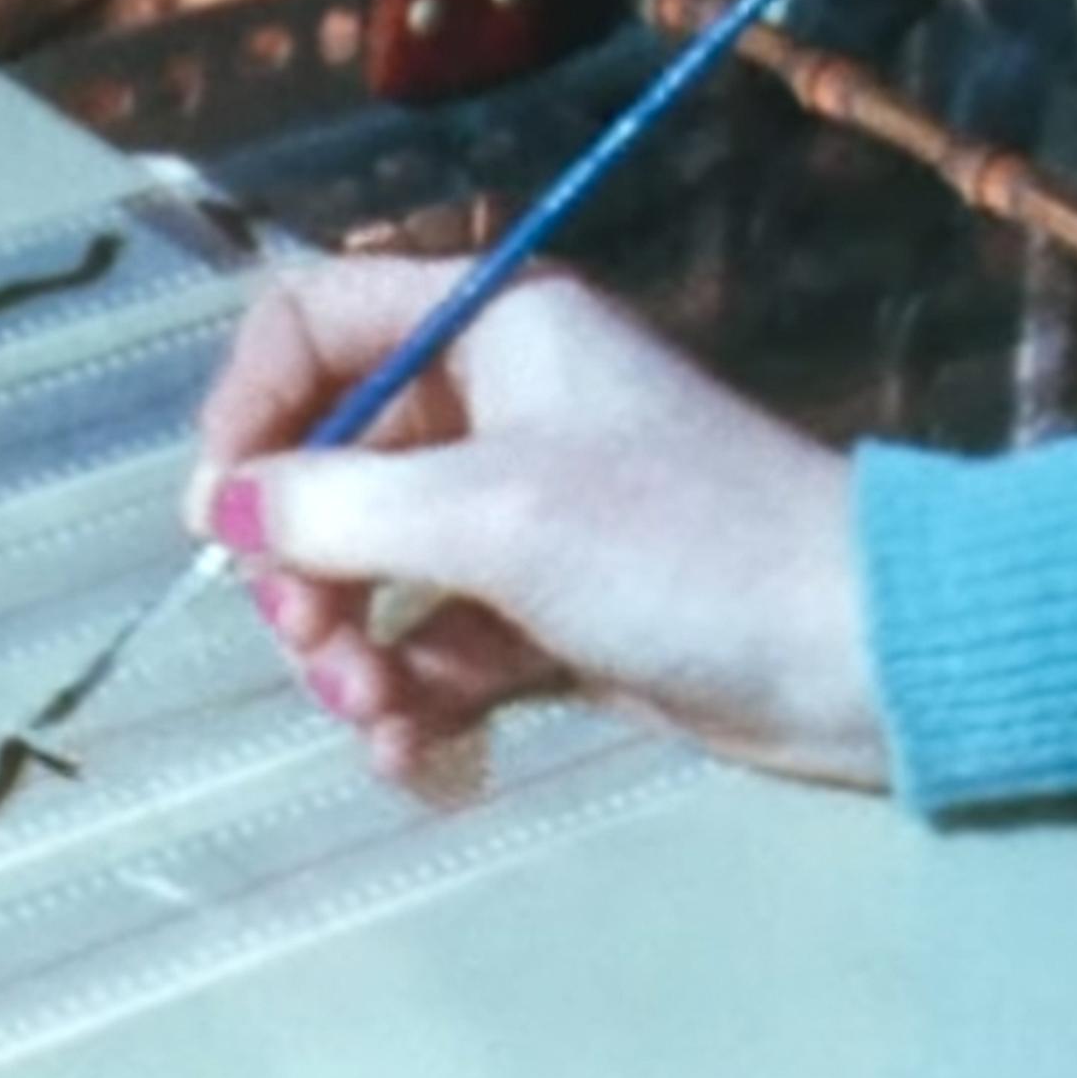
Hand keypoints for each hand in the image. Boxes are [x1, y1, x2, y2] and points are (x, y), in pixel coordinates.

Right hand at [188, 258, 889, 789]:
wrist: (856, 654)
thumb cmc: (678, 546)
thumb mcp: (491, 515)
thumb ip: (337, 506)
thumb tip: (219, 508)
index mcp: (491, 328)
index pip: (315, 321)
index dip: (249, 407)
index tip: (222, 514)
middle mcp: (499, 406)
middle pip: (330, 463)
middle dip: (304, 566)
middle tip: (314, 648)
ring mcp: (526, 517)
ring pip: (377, 569)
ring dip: (351, 650)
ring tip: (372, 716)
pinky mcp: (553, 615)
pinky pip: (436, 647)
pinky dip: (411, 699)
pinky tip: (408, 756)